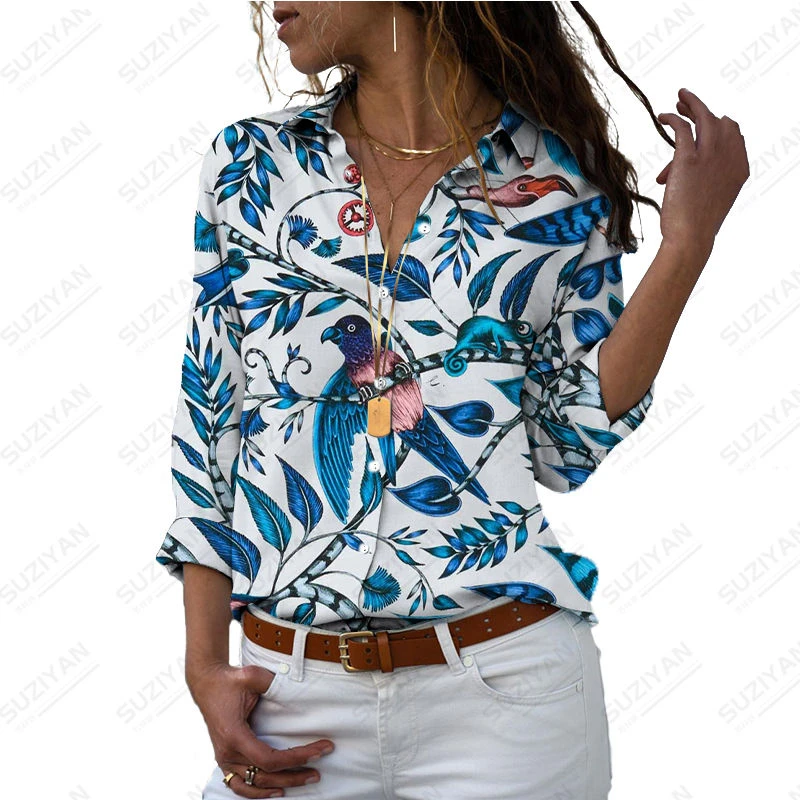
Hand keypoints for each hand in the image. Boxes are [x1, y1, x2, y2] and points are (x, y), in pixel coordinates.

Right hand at [186, 661, 333, 797]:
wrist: (207, 683)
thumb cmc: (228, 680)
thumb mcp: (251, 676)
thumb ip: (273, 682)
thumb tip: (297, 689)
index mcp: (234, 735)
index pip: (270, 759)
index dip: (297, 758)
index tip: (319, 751)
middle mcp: (227, 752)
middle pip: (265, 775)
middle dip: (295, 775)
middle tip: (317, 772)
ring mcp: (224, 758)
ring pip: (254, 784)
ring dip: (279, 786)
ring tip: (302, 780)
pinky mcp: (224, 758)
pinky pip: (240, 785)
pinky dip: (257, 792)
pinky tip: (274, 790)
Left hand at [655, 88, 748, 257]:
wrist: (691, 236)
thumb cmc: (695, 224)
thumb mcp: (706, 199)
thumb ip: (696, 180)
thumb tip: (667, 174)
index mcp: (739, 168)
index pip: (735, 136)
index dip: (720, 128)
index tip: (705, 126)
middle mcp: (729, 157)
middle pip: (721, 122)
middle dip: (704, 111)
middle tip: (687, 105)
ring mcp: (710, 155)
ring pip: (704, 118)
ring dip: (692, 105)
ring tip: (679, 99)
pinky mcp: (689, 158)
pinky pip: (682, 127)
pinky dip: (673, 118)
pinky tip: (663, 116)